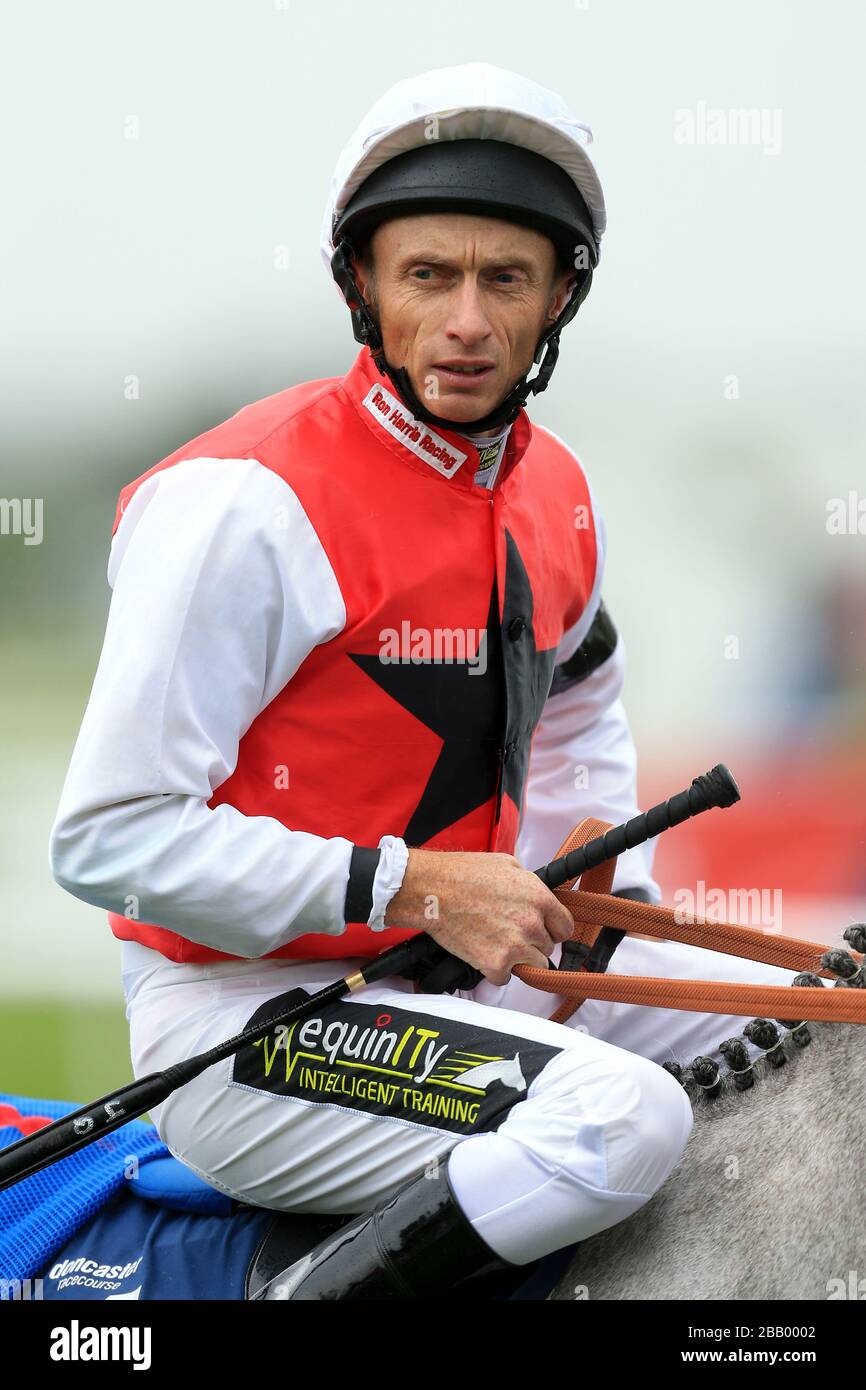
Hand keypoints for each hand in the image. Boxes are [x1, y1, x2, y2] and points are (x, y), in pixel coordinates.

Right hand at [385, 848, 574, 985]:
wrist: (431, 891)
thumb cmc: (462, 874)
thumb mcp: (507, 864)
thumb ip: (529, 884)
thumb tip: (537, 895)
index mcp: (539, 898)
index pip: (565, 927)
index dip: (553, 930)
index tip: (544, 932)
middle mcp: (532, 924)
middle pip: (547, 948)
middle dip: (531, 942)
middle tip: (508, 932)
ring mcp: (515, 947)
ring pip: (533, 966)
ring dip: (517, 960)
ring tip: (496, 944)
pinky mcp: (495, 965)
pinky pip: (505, 978)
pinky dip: (494, 971)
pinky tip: (482, 952)